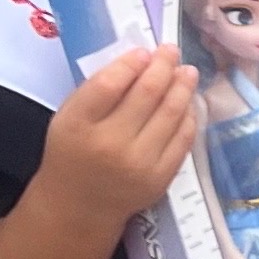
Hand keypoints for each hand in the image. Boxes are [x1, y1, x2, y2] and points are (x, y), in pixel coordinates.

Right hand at [39, 47, 198, 226]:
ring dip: (183, 87)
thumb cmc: (74, 152)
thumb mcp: (70, 116)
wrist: (80, 207)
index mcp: (78, 125)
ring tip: (187, 72)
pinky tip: (187, 102)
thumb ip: (99, 88)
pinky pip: (183, 139)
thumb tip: (142, 59)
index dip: (131, 63)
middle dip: (164, 66)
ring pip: (171, 113)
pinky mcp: (160, 178)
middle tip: (171, 51)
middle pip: (147, 94)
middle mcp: (110, 145)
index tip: (144, 51)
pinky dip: (188, 115)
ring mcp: (139, 164)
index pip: (110, 84)